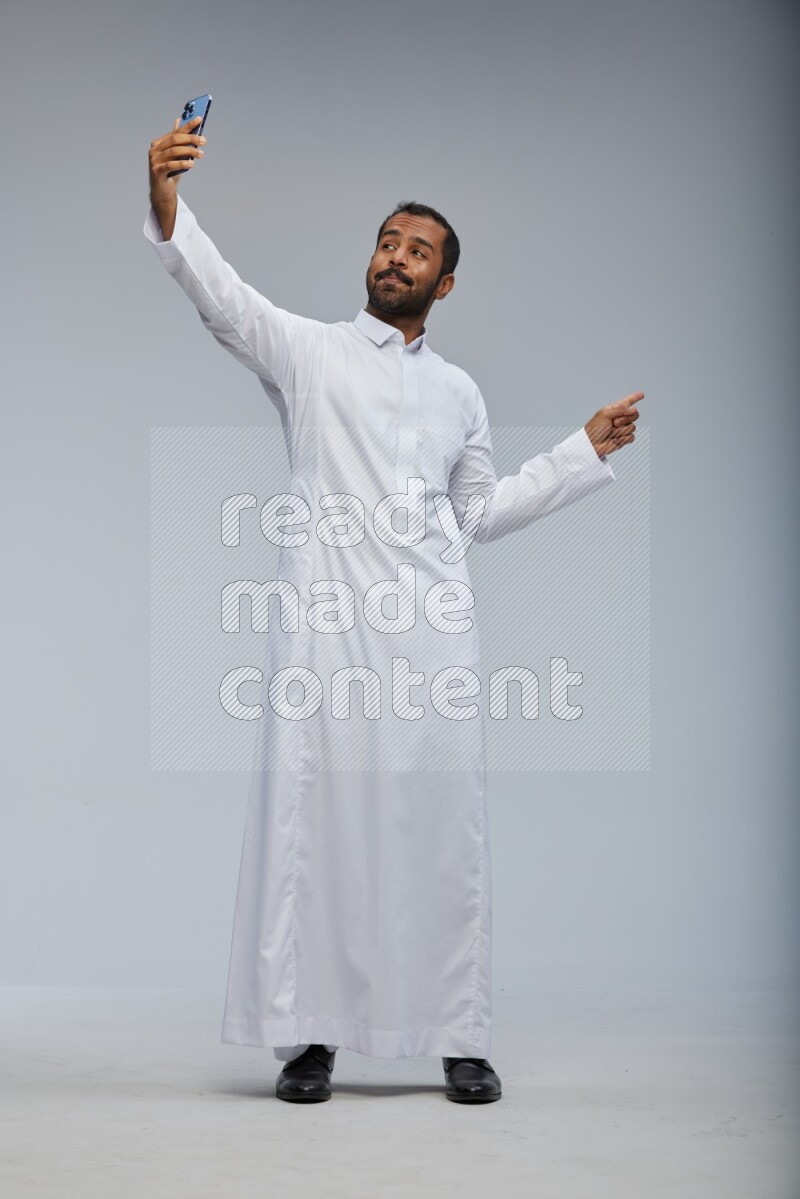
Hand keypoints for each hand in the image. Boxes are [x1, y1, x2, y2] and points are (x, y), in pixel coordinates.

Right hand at [147, 116, 205, 238]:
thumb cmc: (170, 172)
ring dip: (189, 151)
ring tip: (201, 154)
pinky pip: (171, 165)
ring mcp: (154, 160)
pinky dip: (182, 163)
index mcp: (159, 143)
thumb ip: (177, 140)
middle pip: (174, 140)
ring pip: (173, 151)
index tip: (200, 119)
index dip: (188, 125)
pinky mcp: (156, 171)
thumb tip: (179, 121)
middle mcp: (154, 149)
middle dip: (190, 138)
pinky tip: (192, 164)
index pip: (176, 132)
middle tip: (204, 140)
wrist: (162, 192)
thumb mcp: (175, 156)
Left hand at [584, 392, 643, 456]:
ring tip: (611, 433)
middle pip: (635, 415)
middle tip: (614, 423)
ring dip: (621, 430)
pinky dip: (622, 439)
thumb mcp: (605, 414)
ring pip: (632, 427)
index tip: (642, 394)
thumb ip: (621, 409)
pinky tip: (614, 440)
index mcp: (615, 409)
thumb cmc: (595, 428)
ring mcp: (622, 429)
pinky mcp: (623, 439)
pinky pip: (631, 437)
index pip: (627, 402)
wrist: (592, 444)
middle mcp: (620, 418)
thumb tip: (634, 410)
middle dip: (626, 419)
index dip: (635, 397)